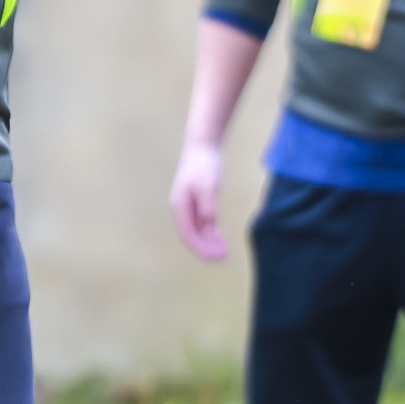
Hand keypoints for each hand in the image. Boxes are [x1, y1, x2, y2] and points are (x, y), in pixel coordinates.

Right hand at [168, 140, 231, 261]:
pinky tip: (221, 238)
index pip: (188, 234)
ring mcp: (189, 205)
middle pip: (192, 235)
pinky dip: (211, 232)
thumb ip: (207, 208)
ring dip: (210, 242)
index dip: (200, 248)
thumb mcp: (208, 187)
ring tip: (224, 252)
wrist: (202, 145)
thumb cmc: (204, 164)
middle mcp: (182, 208)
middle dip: (206, 249)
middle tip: (223, 258)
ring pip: (198, 230)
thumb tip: (208, 226)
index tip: (214, 258)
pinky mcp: (198, 201)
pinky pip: (203, 222)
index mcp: (180, 206)